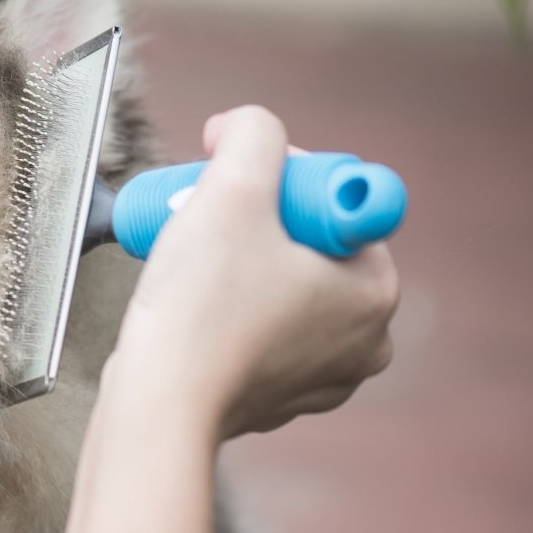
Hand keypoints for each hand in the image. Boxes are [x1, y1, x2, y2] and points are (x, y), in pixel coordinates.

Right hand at [110, 105, 398, 440]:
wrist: (157, 404)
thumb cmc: (198, 307)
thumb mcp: (233, 188)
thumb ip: (253, 132)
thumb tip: (243, 127)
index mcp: (374, 290)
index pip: (335, 200)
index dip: (279, 178)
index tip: (232, 187)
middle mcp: (363, 340)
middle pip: (307, 242)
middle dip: (254, 221)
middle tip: (203, 219)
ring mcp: (321, 376)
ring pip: (279, 285)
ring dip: (240, 263)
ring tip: (193, 265)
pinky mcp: (277, 397)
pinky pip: (258, 328)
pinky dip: (229, 310)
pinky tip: (195, 309)